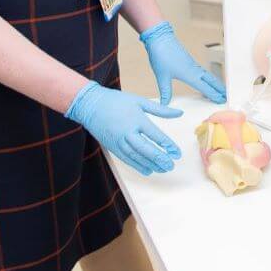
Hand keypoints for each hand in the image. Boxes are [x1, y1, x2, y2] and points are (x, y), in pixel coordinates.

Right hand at [65, 82, 182, 175]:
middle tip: (171, 166)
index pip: (156, 136)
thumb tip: (180, 113)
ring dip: (150, 164)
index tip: (177, 153)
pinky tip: (148, 170)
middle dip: (160, 159)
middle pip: (146, 149)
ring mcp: (119, 141)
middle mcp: (128, 132)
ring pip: (136, 157)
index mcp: (137, 120)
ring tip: (162, 169)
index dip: (168, 145)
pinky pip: (127, 159)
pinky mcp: (112, 147)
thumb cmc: (117, 101)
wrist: (90, 105)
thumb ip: (161, 110)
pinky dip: (138, 166)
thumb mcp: (140, 101)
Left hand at [141, 22, 225, 104]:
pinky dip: (208, 77)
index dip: (213, 94)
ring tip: (221, 88)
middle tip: (226, 95)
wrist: (160, 38)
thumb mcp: (162, 76)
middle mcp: (194, 69)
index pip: (204, 87)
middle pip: (211, 80)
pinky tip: (206, 78)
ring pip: (208, 75)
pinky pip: (203, 71)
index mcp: (189, 74)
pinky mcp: (189, 60)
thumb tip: (165, 103)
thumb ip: (165, 91)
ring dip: (215, 82)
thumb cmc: (161, 54)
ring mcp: (192, 64)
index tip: (220, 100)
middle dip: (219, 88)